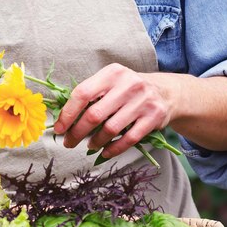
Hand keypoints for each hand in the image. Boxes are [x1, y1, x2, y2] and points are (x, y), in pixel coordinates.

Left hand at [54, 64, 176, 158]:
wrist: (166, 92)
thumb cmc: (128, 90)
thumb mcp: (111, 82)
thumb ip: (90, 95)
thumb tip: (64, 119)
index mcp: (112, 73)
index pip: (83, 93)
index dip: (67, 114)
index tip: (59, 129)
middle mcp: (128, 84)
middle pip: (94, 115)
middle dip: (77, 133)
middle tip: (69, 143)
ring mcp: (143, 101)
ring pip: (110, 129)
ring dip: (95, 141)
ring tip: (89, 145)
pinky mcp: (154, 117)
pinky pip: (128, 139)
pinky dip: (113, 149)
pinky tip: (105, 152)